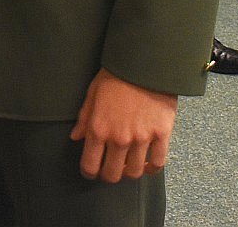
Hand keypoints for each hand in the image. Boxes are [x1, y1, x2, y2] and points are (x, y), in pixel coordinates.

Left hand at [68, 68, 177, 182]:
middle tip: (111, 169)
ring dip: (130, 173)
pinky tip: (148, 164)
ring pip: (134, 173)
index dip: (89, 173)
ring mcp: (141, 137)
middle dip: (109, 175)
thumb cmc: (117, 73)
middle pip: (112, 174)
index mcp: (99, 128)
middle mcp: (119, 138)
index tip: (92, 171)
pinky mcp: (161, 134)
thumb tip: (76, 137)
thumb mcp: (93, 92)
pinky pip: (158, 163)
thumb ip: (84, 118)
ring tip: (129, 166)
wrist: (146, 61)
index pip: (90, 166)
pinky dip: (152, 168)